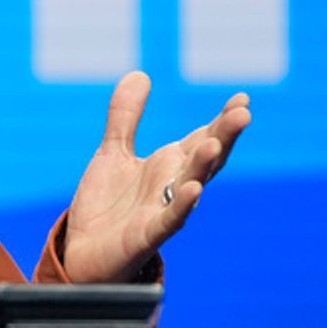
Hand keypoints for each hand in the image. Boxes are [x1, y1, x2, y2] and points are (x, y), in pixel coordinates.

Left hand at [59, 71, 249, 283]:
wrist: (83, 253)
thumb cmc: (107, 206)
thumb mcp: (113, 152)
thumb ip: (126, 116)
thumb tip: (141, 74)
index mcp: (168, 166)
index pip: (202, 139)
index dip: (221, 120)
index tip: (242, 98)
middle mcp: (172, 187)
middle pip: (204, 159)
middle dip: (223, 136)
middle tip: (243, 112)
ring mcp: (162, 211)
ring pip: (190, 186)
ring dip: (203, 165)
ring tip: (215, 143)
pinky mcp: (146, 235)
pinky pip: (169, 220)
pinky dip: (182, 205)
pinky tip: (193, 189)